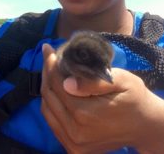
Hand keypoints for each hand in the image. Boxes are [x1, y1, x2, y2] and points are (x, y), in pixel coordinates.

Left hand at [41, 44, 163, 153]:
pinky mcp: (73, 147)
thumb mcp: (122, 82)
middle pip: (49, 95)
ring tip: (50, 70)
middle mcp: (75, 131)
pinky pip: (52, 122)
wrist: (144, 125)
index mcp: (86, 113)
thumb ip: (94, 82)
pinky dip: (50, 103)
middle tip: (48, 56)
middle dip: (47, 72)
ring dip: (47, 87)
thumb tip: (66, 82)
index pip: (58, 84)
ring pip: (47, 109)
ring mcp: (73, 142)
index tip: (48, 48)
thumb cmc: (134, 98)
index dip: (51, 64)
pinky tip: (55, 89)